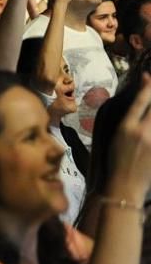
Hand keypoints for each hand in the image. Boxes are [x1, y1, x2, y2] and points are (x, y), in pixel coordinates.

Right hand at [107, 75, 150, 202]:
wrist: (124, 187)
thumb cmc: (116, 162)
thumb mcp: (116, 138)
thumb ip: (129, 120)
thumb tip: (140, 104)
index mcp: (126, 128)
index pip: (141, 100)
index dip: (147, 86)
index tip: (148, 76)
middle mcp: (142, 132)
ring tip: (148, 116)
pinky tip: (149, 124)